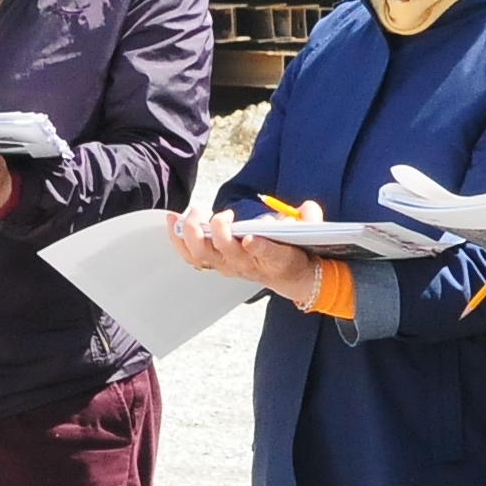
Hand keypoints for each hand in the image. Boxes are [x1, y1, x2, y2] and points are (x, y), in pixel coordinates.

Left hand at [166, 205, 327, 305]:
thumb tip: (306, 209)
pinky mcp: (215, 261)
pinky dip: (179, 239)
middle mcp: (247, 264)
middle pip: (226, 253)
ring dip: (193, 233)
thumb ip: (311, 220)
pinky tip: (173, 219)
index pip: (268, 255)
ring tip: (192, 212)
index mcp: (275, 258)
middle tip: (222, 215)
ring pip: (203, 255)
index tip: (251, 237)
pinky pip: (191, 255)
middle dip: (219, 232)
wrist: (288, 275)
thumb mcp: (313, 234)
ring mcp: (228, 265)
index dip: (259, 247)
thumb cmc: (294, 250)